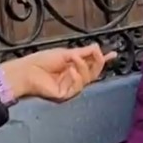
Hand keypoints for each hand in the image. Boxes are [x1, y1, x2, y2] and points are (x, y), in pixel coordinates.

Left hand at [0, 44, 115, 101]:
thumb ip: (83, 52)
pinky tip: (69, 71)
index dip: (102, 60)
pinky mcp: (66, 94)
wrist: (28, 70)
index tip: (114, 54)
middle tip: (98, 53)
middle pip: (94, 73)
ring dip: (83, 66)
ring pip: (88, 79)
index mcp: (73, 66)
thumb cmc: (41, 61)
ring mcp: (70, 86)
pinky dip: (75, 77)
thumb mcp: (66, 53)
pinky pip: (78, 87)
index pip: (92, 64)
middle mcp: (73, 77)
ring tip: (74, 58)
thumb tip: (97, 47)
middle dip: (98, 62)